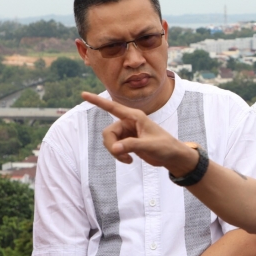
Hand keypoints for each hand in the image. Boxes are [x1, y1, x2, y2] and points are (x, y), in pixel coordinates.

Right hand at [81, 93, 198, 175]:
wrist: (172, 157)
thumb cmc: (165, 147)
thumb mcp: (149, 146)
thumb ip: (131, 145)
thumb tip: (114, 149)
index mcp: (135, 116)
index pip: (113, 107)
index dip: (97, 101)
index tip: (83, 94)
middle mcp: (129, 122)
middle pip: (108, 132)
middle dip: (110, 145)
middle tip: (120, 156)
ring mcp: (127, 132)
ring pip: (110, 141)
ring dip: (115, 152)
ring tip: (128, 159)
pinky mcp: (127, 142)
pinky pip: (114, 147)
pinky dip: (118, 155)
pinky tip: (129, 160)